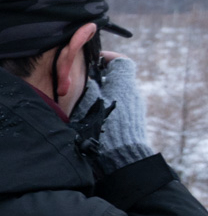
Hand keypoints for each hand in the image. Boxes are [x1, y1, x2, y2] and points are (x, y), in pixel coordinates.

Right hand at [91, 54, 152, 173]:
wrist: (123, 157)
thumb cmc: (104, 127)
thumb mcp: (89, 101)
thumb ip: (87, 85)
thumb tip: (84, 76)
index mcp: (123, 83)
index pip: (121, 61)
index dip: (108, 57)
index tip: (94, 59)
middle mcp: (132, 93)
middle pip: (117, 77)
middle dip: (100, 78)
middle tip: (81, 82)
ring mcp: (134, 108)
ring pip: (116, 93)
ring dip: (101, 94)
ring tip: (82, 102)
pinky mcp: (132, 122)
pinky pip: (118, 108)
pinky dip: (105, 108)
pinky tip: (91, 118)